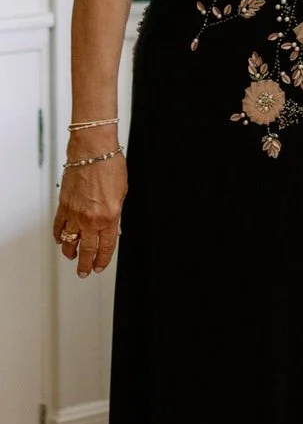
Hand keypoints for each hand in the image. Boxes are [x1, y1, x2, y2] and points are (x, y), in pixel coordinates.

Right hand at [51, 153, 127, 278]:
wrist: (93, 150)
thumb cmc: (110, 166)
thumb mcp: (122, 194)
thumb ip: (115, 214)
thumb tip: (112, 227)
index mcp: (109, 217)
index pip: (106, 247)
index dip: (102, 260)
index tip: (99, 268)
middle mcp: (90, 218)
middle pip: (87, 249)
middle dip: (85, 264)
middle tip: (83, 272)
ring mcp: (75, 213)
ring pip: (70, 241)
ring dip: (70, 252)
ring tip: (71, 258)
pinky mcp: (63, 205)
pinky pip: (59, 226)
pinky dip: (59, 235)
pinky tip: (60, 240)